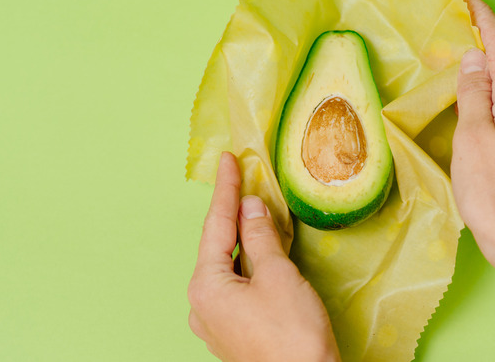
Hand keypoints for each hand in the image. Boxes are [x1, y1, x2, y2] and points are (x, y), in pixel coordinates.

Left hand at [187, 152, 340, 361]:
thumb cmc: (292, 334)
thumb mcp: (278, 275)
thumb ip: (261, 236)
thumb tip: (251, 207)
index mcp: (206, 286)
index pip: (216, 225)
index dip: (225, 189)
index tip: (228, 160)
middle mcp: (202, 305)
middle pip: (219, 246)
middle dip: (234, 215)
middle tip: (245, 180)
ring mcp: (216, 322)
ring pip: (229, 267)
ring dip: (245, 241)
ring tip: (258, 213)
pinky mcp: (233, 333)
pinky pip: (237, 287)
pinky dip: (250, 265)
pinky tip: (263, 255)